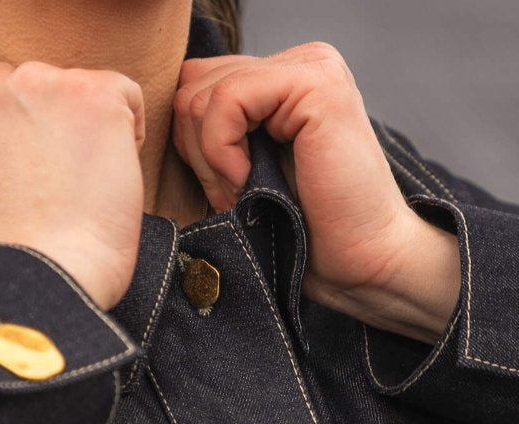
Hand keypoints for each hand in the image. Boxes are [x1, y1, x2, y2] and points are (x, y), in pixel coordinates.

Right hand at [0, 62, 145, 310]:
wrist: (39, 279)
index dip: (11, 137)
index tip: (21, 177)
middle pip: (29, 86)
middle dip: (43, 127)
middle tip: (49, 187)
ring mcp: (41, 85)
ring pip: (74, 90)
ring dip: (82, 131)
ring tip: (75, 188)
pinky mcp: (93, 97)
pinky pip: (124, 96)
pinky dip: (126, 132)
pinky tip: (107, 177)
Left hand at [172, 43, 460, 342]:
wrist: (364, 264)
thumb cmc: (305, 238)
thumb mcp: (242, 179)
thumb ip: (214, 139)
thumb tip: (154, 121)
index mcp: (281, 83)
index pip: (196, 85)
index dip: (191, 146)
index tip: (222, 194)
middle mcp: (298, 64)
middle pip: (191, 84)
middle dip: (195, 151)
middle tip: (232, 198)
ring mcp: (310, 67)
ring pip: (202, 91)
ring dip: (209, 157)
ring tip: (245, 194)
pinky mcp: (315, 83)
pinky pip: (227, 100)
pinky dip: (221, 150)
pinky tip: (248, 183)